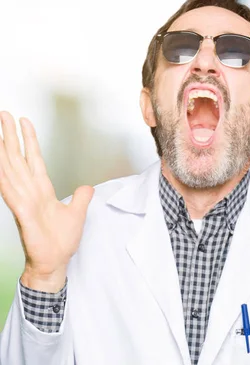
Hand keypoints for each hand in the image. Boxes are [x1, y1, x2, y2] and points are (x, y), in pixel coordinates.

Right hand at [0, 112, 93, 292]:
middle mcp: (29, 192)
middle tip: (3, 114)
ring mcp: (24, 202)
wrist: (54, 262)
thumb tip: (87, 187)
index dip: (29, 140)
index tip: (24, 121)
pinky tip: (1, 165)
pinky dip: (5, 179)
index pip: (33, 159)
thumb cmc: (60, 241)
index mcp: (41, 190)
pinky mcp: (23, 214)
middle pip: (17, 158)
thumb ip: (81, 198)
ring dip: (4, 151)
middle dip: (10, 136)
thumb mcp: (77, 214)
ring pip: (11, 170)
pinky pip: (11, 193)